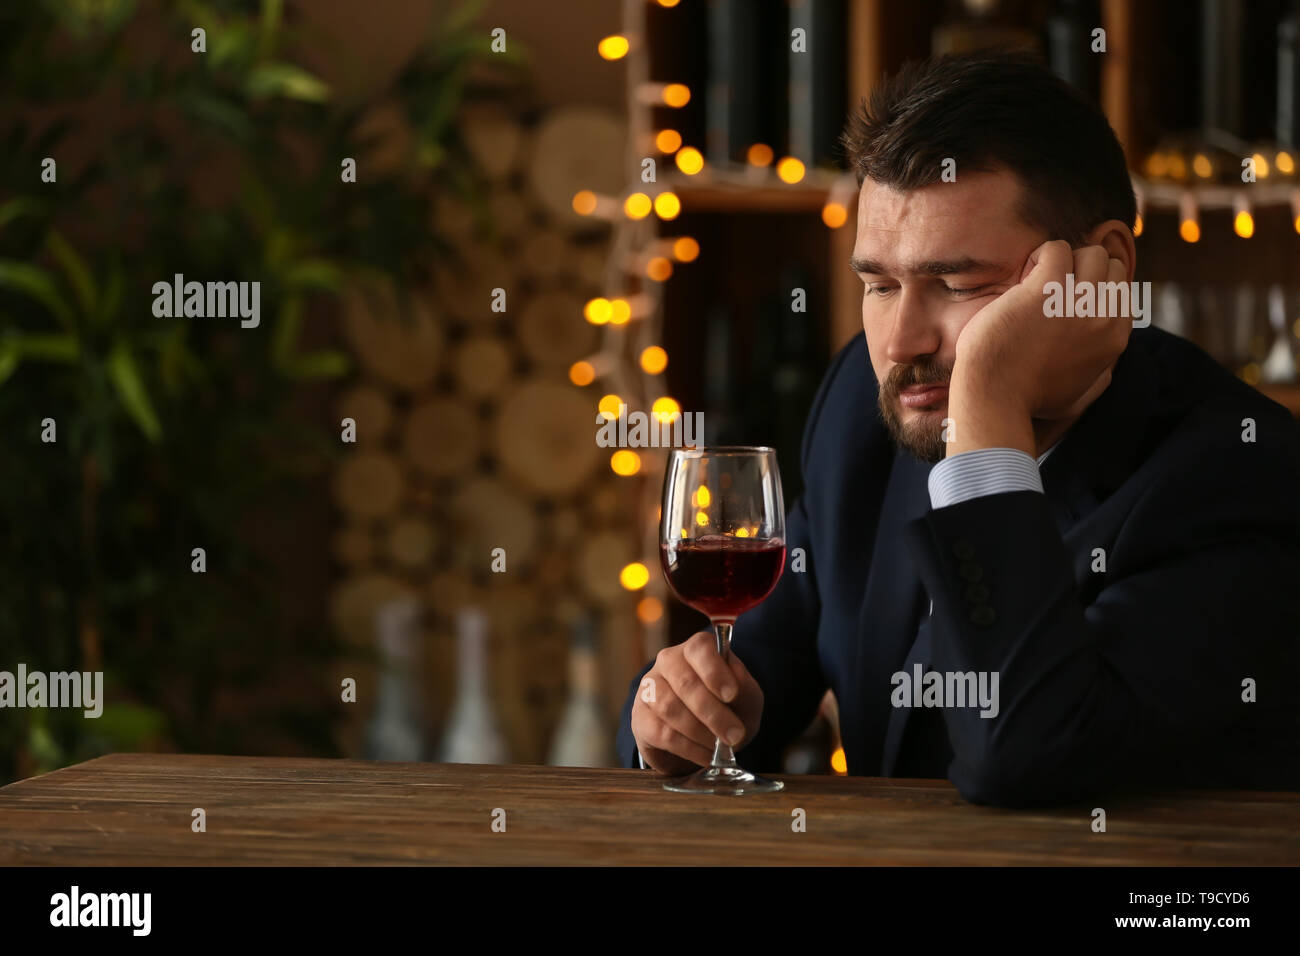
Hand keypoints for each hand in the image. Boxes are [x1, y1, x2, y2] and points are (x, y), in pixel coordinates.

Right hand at [631, 630, 763, 774]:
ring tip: (721, 747)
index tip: (732, 694)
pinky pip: (661, 733)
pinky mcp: (640, 717)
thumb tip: (736, 688)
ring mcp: (650, 688)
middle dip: (713, 713)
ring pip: (670, 708)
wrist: (702, 734)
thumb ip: (744, 689)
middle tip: (735, 735)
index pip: (700, 649)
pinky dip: (688, 748)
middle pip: (685, 683)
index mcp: (696, 649)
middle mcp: (668, 661)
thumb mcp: (745, 696)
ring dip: (700, 732)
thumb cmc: (727, 707)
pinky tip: (706, 755)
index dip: (715, 671)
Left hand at [951, 239, 1131, 422]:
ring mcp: (1079, 301)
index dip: (1094, 288)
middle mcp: (1105, 318)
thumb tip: (1110, 366)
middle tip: (1050, 291)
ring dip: (1063, 262)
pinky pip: (1057, 249)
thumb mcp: (1078, 396)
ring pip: (1091, 253)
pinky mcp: (1048, 289)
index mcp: (1115, 338)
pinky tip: (1023, 282)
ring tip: (1037, 285)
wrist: (994, 395)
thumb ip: (1099, 377)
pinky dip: (1039, 257)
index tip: (1065, 301)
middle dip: (1082, 271)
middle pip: (1111, 268)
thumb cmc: (1026, 398)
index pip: (1121, 292)